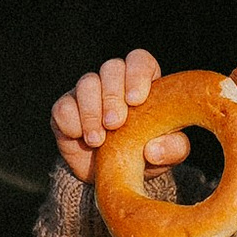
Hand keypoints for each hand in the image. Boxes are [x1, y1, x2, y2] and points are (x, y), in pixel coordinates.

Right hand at [51, 49, 190, 184]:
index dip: (137, 74)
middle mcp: (114, 82)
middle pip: (111, 67)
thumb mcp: (166, 155)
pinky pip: (63, 107)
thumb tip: (154, 149)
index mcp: (142, 83)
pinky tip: (81, 139)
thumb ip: (172, 149)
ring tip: (98, 140)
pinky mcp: (65, 110)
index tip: (136, 100)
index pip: (139, 60)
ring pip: (86, 83)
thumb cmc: (145, 155)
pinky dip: (71, 124)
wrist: (112, 176)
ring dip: (92, 112)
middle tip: (115, 124)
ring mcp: (88, 93)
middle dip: (113, 96)